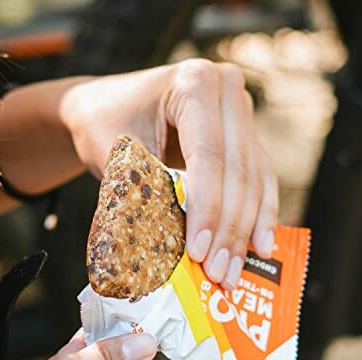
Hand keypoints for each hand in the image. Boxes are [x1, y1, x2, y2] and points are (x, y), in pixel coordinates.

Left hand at [61, 59, 278, 288]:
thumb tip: (182, 252)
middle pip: (237, 170)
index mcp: (192, 83)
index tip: (199, 253)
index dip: (207, 210)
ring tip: (235, 271)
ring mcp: (239, 109)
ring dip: (246, 229)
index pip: (207, 157)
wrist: (103, 107)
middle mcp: (225, 89)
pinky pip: (259, 176)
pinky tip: (258, 245)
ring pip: (254, 178)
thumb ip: (152, 193)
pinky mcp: (242, 132)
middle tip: (220, 274)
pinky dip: (258, 213)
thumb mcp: (119, 156)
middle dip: (229, 229)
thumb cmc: (103, 126)